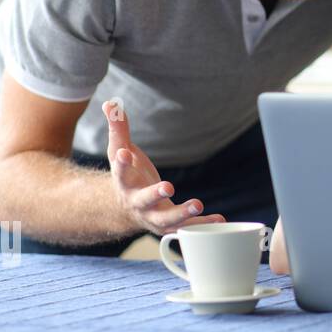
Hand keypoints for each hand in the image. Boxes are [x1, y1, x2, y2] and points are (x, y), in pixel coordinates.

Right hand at [103, 100, 223, 234]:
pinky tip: (219, 217)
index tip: (123, 154)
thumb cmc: (128, 176)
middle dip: (155, 194)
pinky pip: (187, 227)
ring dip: (183, 214)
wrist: (126, 211)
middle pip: (144, 201)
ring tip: (198, 204)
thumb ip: (118, 128)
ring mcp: (154, 217)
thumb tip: (112, 103)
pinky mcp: (171, 225)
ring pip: (167, 220)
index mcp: (125, 184)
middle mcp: (138, 204)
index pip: (120, 173)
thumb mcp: (120, 152)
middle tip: (168, 186)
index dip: (121, 164)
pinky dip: (203, 223)